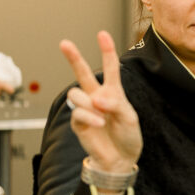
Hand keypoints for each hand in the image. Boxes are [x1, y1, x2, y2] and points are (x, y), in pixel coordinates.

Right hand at [60, 31, 141, 173]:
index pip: (111, 68)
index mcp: (113, 92)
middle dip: (73, 57)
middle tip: (64, 43)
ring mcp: (86, 109)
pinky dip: (89, 117)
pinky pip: (77, 112)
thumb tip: (97, 99)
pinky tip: (99, 124)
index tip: (102, 34)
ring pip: (76, 93)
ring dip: (89, 103)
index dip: (107, 51)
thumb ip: (116, 105)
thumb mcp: (130, 118)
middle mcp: (97, 97)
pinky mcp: (78, 122)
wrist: (120, 159)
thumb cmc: (128, 137)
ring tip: (102, 115)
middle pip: (83, 73)